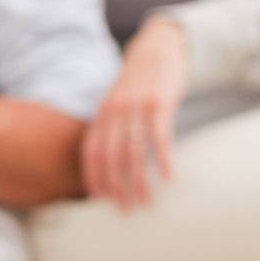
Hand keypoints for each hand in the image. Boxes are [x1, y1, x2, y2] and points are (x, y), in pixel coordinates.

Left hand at [82, 18, 187, 208]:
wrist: (157, 50)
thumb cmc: (138, 85)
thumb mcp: (117, 104)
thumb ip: (111, 129)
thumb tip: (110, 164)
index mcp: (101, 115)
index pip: (90, 152)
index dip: (93, 177)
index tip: (98, 201)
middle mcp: (113, 112)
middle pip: (109, 157)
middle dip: (115, 187)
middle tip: (124, 210)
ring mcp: (135, 108)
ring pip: (132, 152)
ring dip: (138, 180)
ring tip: (145, 202)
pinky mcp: (159, 104)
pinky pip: (159, 137)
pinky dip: (163, 160)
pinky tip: (168, 178)